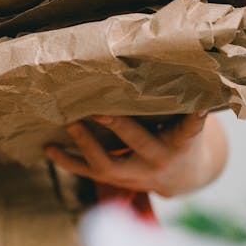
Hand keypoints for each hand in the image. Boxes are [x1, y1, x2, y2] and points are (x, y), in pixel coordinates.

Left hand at [45, 113, 227, 197]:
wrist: (184, 177)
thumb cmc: (182, 137)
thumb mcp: (188, 122)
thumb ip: (181, 104)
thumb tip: (170, 63)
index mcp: (181, 143)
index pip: (188, 129)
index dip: (193, 119)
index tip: (198, 107)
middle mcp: (158, 160)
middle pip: (139, 143)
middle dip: (119, 127)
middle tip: (99, 109)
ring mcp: (135, 175)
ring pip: (108, 165)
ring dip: (86, 144)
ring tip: (69, 123)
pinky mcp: (116, 181)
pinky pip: (88, 173)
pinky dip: (67, 161)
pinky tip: (48, 148)